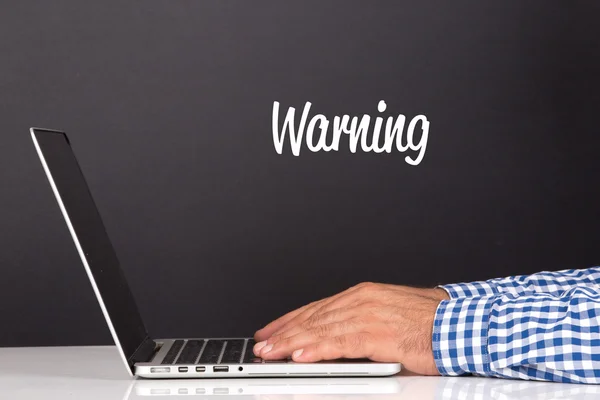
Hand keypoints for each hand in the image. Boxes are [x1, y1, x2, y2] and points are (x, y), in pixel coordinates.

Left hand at [253, 282, 448, 374]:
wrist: (460, 324)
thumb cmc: (430, 323)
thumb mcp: (387, 315)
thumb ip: (360, 324)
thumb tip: (338, 338)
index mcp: (363, 295)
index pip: (316, 307)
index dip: (290, 321)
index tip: (272, 330)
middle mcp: (361, 300)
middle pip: (313, 317)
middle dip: (284, 332)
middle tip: (262, 345)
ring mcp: (368, 314)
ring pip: (320, 329)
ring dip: (291, 342)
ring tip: (270, 353)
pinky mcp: (377, 333)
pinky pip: (339, 342)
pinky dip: (316, 350)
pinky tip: (299, 356)